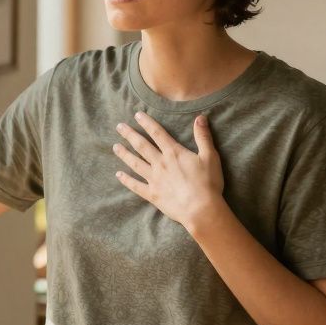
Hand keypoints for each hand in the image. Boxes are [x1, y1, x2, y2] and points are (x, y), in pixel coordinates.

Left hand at [113, 111, 224, 232]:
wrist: (201, 209)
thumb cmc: (208, 183)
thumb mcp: (210, 156)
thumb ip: (203, 136)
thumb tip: (200, 117)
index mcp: (173, 153)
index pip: (157, 133)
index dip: (147, 123)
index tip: (137, 115)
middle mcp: (160, 164)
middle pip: (142, 146)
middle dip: (130, 135)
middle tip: (119, 127)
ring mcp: (154, 179)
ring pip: (135, 164)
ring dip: (124, 154)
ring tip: (115, 147)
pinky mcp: (152, 194)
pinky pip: (136, 186)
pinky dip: (126, 180)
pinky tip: (118, 175)